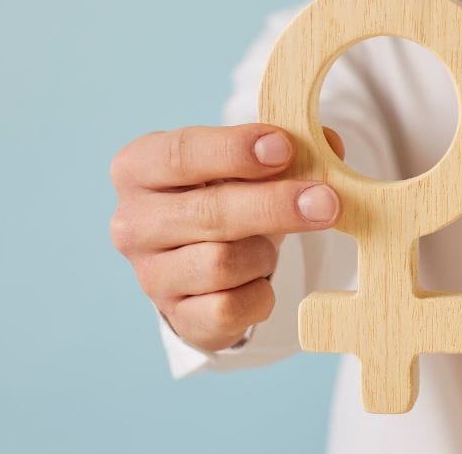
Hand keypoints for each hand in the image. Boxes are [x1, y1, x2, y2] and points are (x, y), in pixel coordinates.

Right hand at [110, 124, 344, 351]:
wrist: (206, 264)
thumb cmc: (228, 196)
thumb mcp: (249, 165)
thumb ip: (288, 148)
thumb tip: (327, 143)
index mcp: (140, 168)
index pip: (182, 153)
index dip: (235, 150)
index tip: (284, 148)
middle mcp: (133, 223)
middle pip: (210, 212)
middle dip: (275, 206)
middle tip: (327, 201)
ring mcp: (150, 275)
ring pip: (222, 263)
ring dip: (263, 254)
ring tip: (267, 246)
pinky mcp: (177, 317)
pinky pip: (230, 308)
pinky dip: (259, 294)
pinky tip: (259, 281)